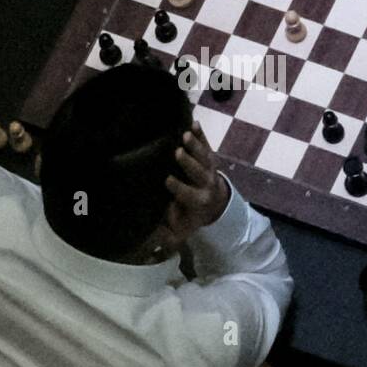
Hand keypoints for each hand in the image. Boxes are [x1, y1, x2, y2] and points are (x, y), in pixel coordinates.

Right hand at [157, 121, 228, 252]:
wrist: (216, 204)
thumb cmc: (192, 217)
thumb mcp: (183, 230)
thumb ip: (168, 235)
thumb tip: (150, 244)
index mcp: (199, 201)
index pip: (189, 195)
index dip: (179, 188)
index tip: (167, 181)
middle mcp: (207, 184)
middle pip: (199, 172)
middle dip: (189, 163)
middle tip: (177, 153)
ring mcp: (210, 168)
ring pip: (204, 156)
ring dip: (195, 145)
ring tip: (185, 134)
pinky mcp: (211, 157)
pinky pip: (208, 144)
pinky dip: (201, 134)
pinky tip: (194, 122)